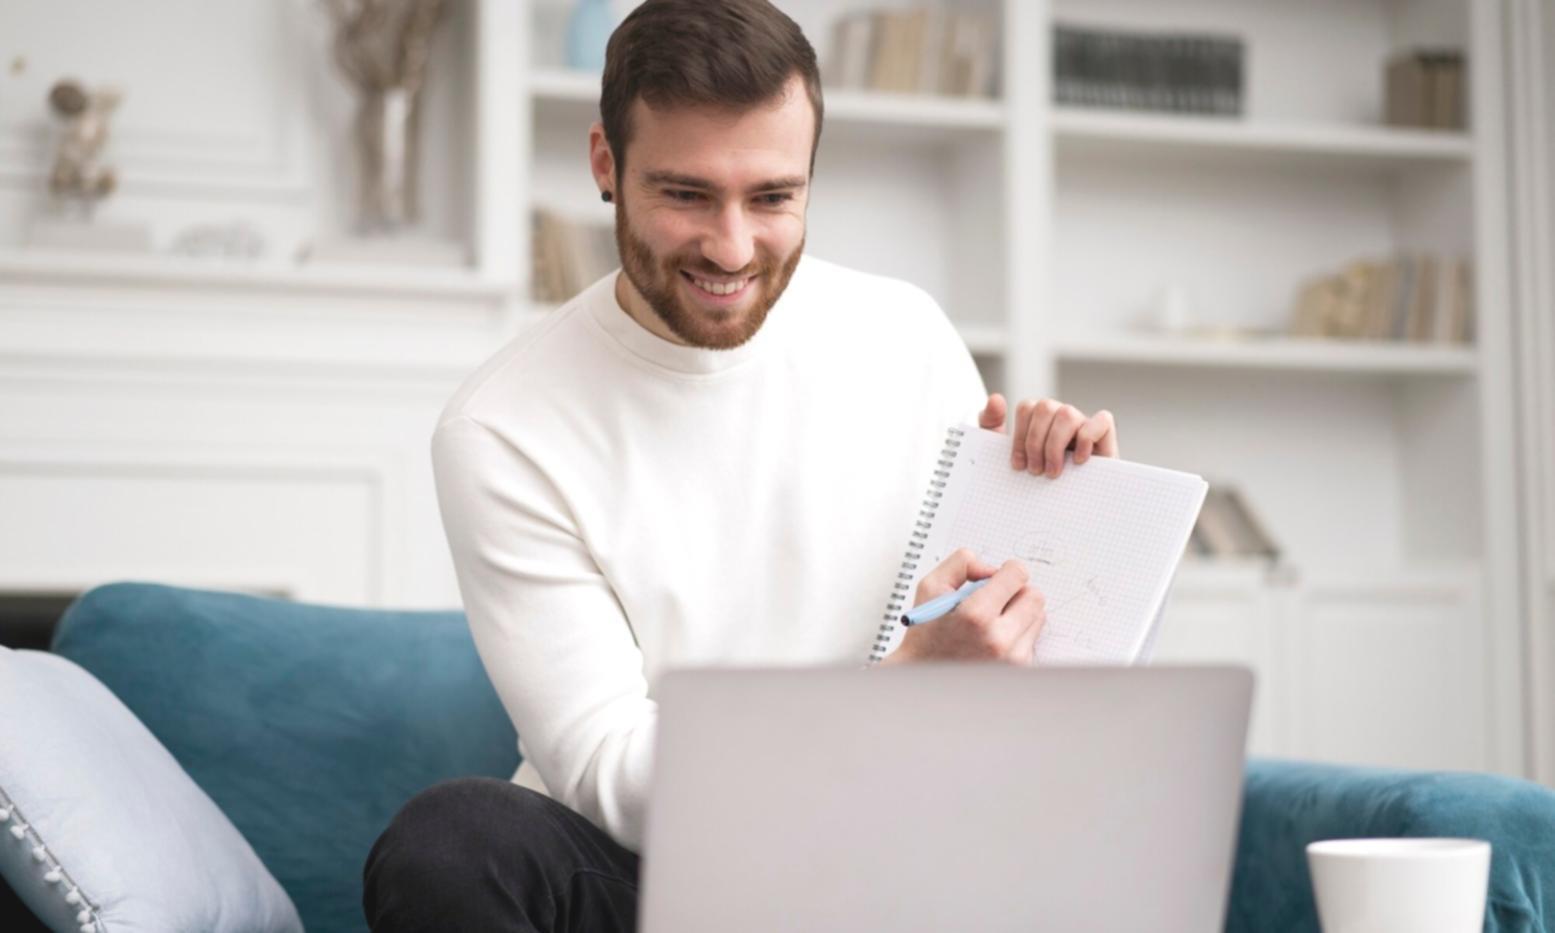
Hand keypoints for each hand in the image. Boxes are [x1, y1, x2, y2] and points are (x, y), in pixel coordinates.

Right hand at [882, 548, 1045, 664]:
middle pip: (1035, 596)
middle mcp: (999, 639)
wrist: (925, 680)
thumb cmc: (926, 636)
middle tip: (998, 598)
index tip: (1000, 576)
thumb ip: (962, 564)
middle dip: (1017, 592)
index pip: (1017, 575)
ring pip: (1038, 617)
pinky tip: (995, 639)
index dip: (1008, 570)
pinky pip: (1032, 638)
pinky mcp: (1019, 670)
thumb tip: (992, 568)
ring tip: (993, 621)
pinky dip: (1018, 634)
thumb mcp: (930, 588)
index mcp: (976, 616)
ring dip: (1020, 613)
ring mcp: (1012, 658)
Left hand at [978, 393, 1117, 478]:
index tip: (1018, 465)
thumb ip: (992, 424)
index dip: (1019, 436)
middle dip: (1035, 442)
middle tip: (1035, 471)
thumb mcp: (1007, 453)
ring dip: (1055, 445)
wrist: (1065, 511)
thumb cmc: (1037, 478)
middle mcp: (1062, 418)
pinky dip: (1088, 438)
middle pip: (1045, 408)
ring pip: (1067, 414)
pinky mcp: (1106, 438)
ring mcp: (1084, 425)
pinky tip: (1079, 461)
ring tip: (1053, 472)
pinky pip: (1102, 421)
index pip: (1026, 408)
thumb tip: (996, 398)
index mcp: (1040, 419)